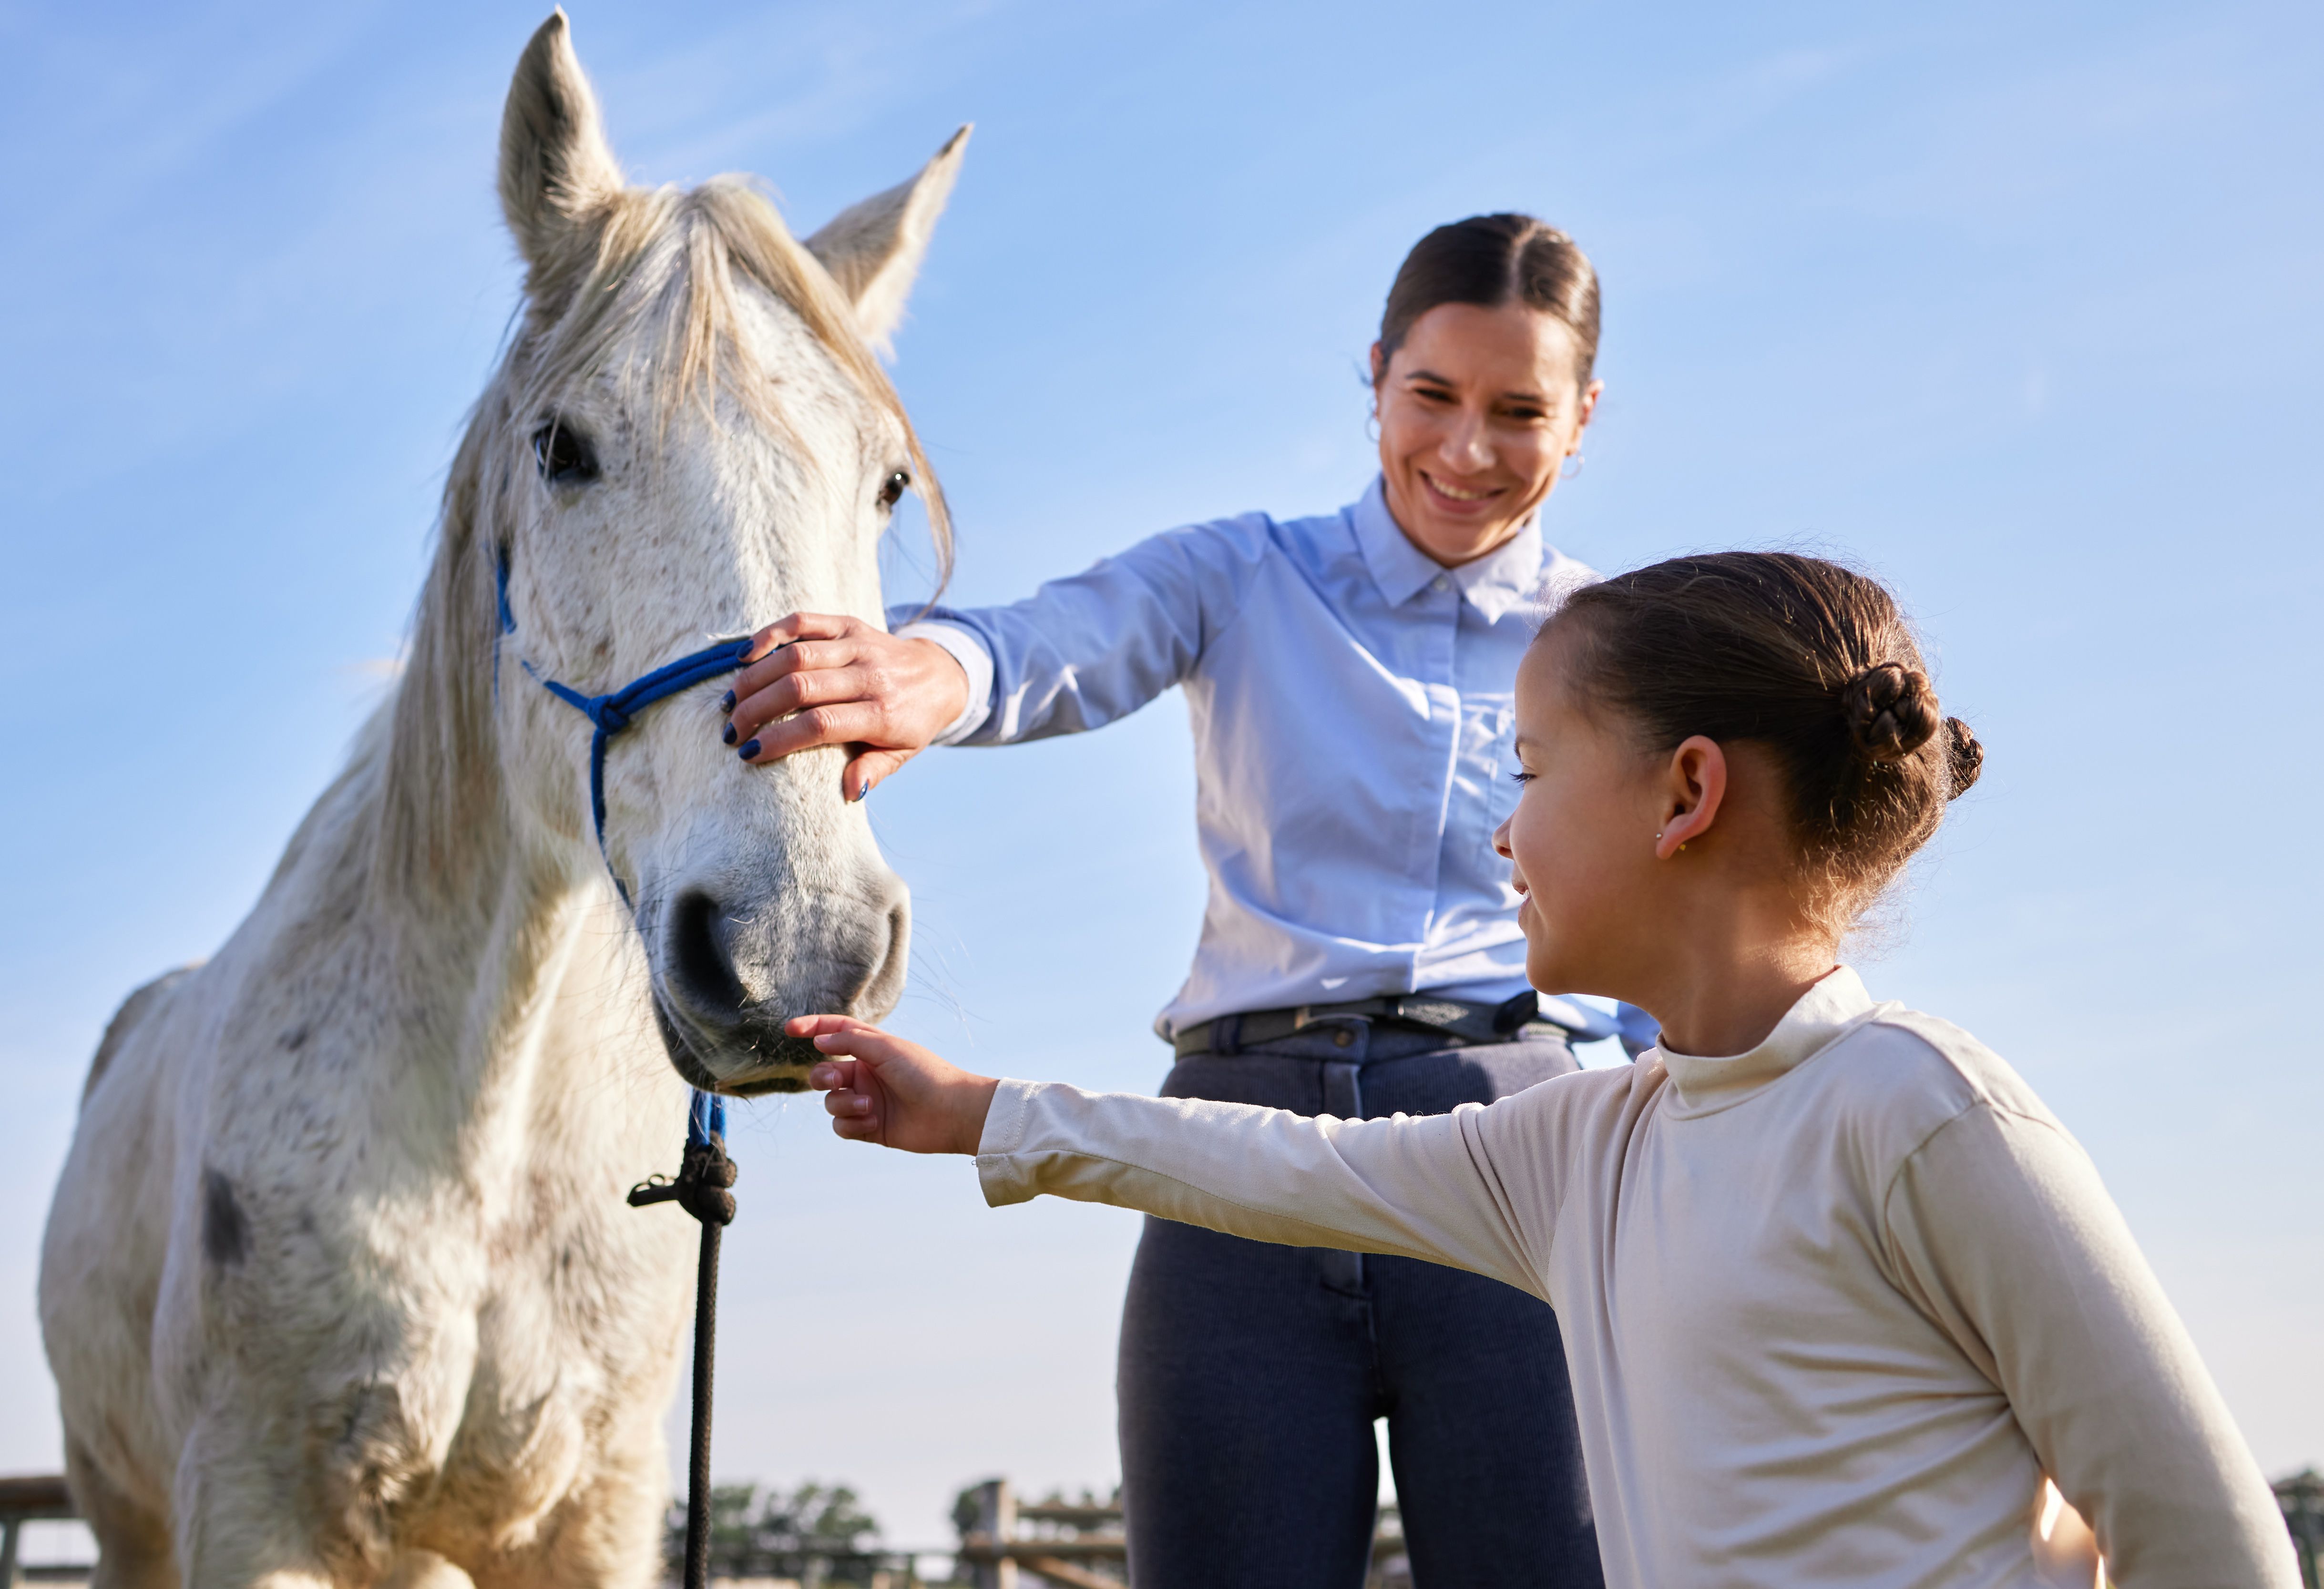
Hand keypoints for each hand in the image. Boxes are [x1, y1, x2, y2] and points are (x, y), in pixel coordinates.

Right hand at [723, 613, 970, 800]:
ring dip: (755, 678)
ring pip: (795, 655)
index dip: (779, 739)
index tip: (748, 754)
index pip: (820, 725)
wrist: (939, 674)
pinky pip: (803, 622)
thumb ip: (873, 772)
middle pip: (800, 687)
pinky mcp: (849, 624)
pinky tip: (744, 656)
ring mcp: (858, 645)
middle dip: (756, 710)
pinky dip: (770, 635)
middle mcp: (869, 675)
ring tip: (731, 702)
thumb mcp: (901, 755)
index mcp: (881, 713)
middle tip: (731, 730)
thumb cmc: (911, 723)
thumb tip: (847, 793)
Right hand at [789, 1014, 997, 1153]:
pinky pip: (841, 1126)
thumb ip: (850, 1041)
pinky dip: (852, 1124)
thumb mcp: (886, 1048)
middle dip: (823, 1076)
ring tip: (869, 1105)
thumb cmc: (924, 1073)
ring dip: (844, 1103)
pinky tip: (874, 1121)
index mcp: (871, 1050)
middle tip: (837, 1079)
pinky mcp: (869, 1127)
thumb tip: (820, 1040)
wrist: (950, 1112)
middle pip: (824, 1072)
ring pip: (831, 1102)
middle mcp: (866, 1074)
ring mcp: (866, 1101)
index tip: (789, 1029)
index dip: (812, 1028)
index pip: (835, 1033)